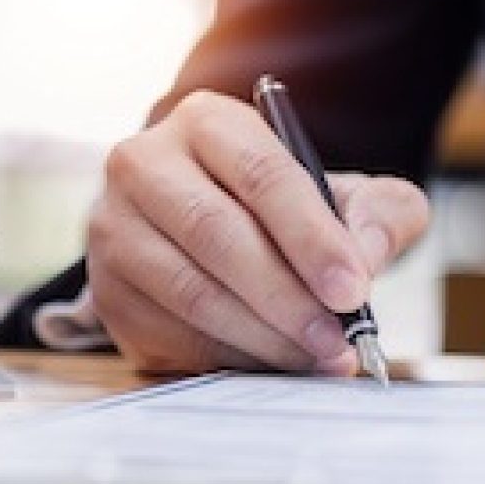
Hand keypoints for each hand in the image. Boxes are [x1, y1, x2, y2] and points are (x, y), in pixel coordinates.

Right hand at [87, 90, 429, 374]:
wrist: (208, 236)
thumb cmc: (285, 215)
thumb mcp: (350, 197)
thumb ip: (381, 216)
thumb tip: (362, 258)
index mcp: (205, 123)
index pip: (261, 174)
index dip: (310, 236)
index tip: (352, 290)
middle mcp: (141, 164)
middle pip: (215, 231)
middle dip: (285, 295)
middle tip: (336, 339)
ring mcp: (111, 228)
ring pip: (187, 289)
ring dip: (259, 334)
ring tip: (312, 357)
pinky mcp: (104, 290)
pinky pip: (165, 332)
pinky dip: (225, 356)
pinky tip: (267, 360)